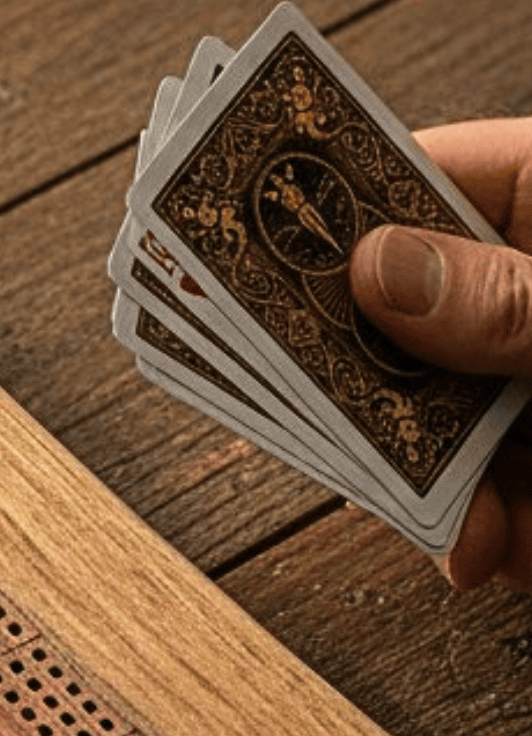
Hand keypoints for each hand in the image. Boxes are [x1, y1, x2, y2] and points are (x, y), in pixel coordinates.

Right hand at [349, 117, 531, 587]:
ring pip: (432, 426)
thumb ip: (513, 292)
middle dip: (365, 389)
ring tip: (462, 534)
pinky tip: (494, 554)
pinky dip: (485, 537)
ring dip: (430, 487)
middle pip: (394, 319)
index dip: (320, 217)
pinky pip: (488, 499)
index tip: (234, 253)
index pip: (408, 182)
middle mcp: (529, 285)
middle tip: (326, 426)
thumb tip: (375, 268)